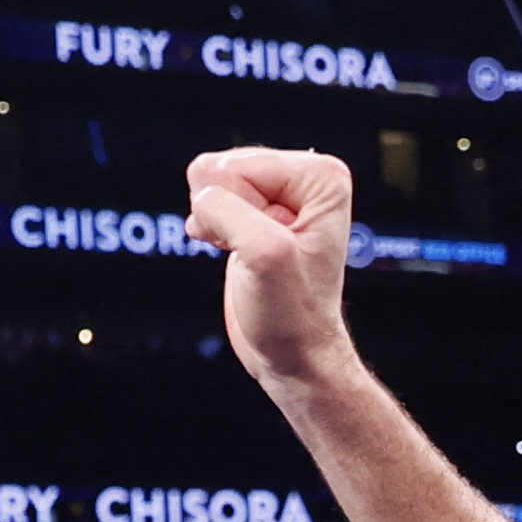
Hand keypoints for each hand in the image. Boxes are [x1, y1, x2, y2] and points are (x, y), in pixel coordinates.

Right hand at [184, 145, 357, 391]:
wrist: (293, 355)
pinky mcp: (252, 213)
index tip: (265, 248)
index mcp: (320, 176)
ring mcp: (275, 196)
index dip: (239, 212)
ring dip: (216, 223)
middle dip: (225, 214)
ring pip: (211, 184)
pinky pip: (208, 200)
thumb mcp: (264, 254)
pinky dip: (210, 227)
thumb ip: (226, 210)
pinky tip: (231, 250)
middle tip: (252, 253)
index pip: (239, 166)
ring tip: (243, 254)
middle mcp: (302, 180)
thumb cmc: (293, 315)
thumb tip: (201, 196)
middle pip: (223, 169)